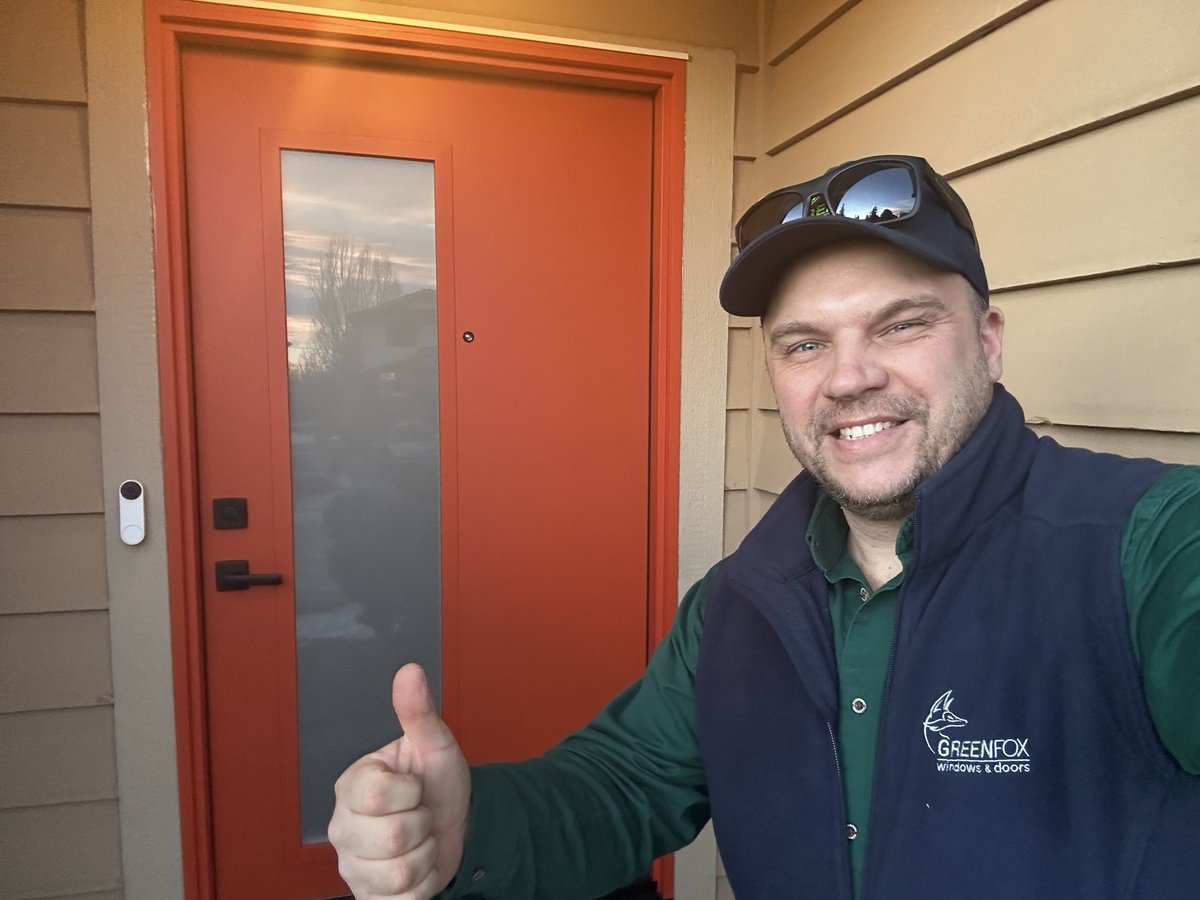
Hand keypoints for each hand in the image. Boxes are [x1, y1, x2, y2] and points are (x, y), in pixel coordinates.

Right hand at [329, 664, 470, 898]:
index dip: (411, 792)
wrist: (456, 827)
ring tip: (421, 841)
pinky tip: (418, 868)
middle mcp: (343, 827)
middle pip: (391, 839)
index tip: (414, 786)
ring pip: (399, 873)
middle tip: (420, 815)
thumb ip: (419, 712)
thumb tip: (410, 671)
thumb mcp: (435, 746)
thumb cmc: (438, 785)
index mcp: (352, 786)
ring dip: (426, 857)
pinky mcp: (367, 898)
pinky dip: (423, 887)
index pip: (378, 795)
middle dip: (423, 826)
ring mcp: (352, 866)